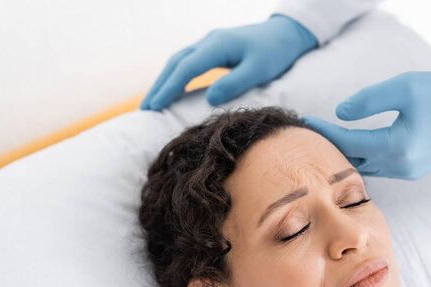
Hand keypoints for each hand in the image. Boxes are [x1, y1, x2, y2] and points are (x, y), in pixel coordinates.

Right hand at [140, 14, 316, 110]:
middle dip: (159, 86)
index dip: (170, 88)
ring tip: (152, 102)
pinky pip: (186, 62)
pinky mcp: (212, 48)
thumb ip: (235, 83)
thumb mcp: (260, 70)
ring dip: (164, 81)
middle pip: (175, 63)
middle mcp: (209, 41)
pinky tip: (171, 90)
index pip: (186, 68)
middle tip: (145, 109)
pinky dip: (174, 76)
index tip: (156, 106)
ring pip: (178, 61)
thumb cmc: (275, 53)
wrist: (285, 34)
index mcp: (218, 45)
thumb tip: (209, 99)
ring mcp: (209, 43)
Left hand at [303, 71, 430, 179]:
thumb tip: (339, 113)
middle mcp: (400, 166)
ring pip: (364, 167)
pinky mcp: (411, 171)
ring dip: (345, 154)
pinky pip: (378, 168)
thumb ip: (368, 100)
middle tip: (310, 133)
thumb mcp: (403, 87)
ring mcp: (406, 172)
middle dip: (330, 146)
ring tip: (325, 139)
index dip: (324, 132)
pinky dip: (361, 158)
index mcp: (396, 147)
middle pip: (352, 160)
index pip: (348, 142)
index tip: (306, 121)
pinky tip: (350, 147)